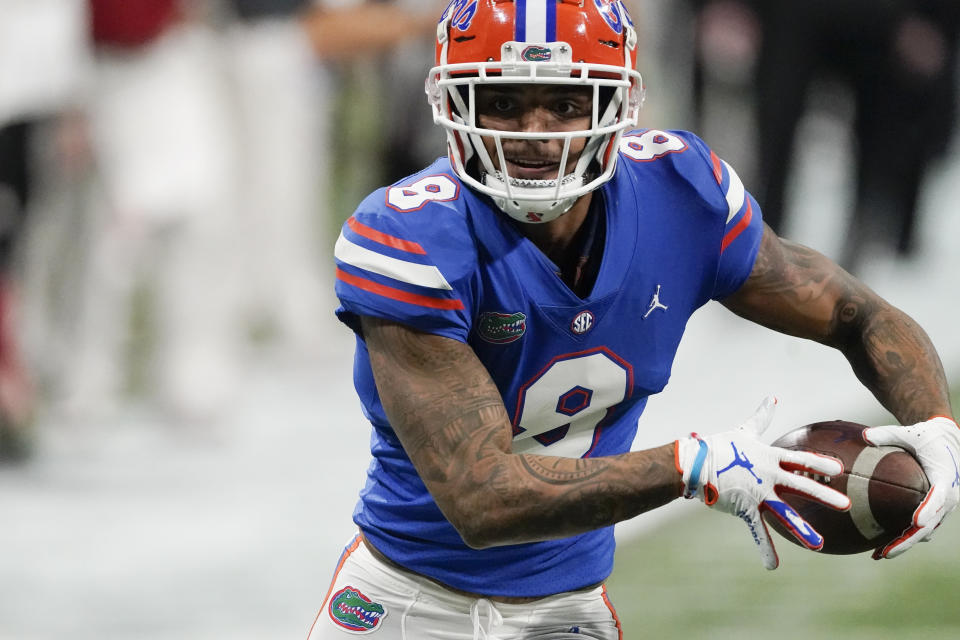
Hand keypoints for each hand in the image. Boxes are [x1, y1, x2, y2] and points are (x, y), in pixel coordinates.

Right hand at [675, 397, 850, 568]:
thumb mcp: (744, 431)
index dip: (820, 464)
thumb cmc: (719, 445)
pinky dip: (764, 548)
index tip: (839, 469)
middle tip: (845, 504)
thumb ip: (761, 417)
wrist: (695, 463)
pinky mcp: (744, 508)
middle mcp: (768, 476)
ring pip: (784, 513)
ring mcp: (757, 494)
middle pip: (801, 485)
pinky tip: (773, 565)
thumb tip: (772, 397)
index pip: (800, 460)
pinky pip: (757, 531)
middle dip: (824, 495)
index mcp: (770, 458)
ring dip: (802, 529)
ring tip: (819, 545)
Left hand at [862, 416, 959, 559]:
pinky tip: (882, 546)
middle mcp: (947, 497)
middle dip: (908, 540)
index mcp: (944, 477)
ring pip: (924, 531)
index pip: (938, 497)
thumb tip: (864, 435)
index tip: (916, 522)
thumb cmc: (927, 437)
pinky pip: (921, 528)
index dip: (928, 510)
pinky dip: (905, 537)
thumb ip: (887, 434)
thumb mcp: (910, 433)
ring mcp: (942, 507)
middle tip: (886, 552)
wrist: (949, 442)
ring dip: (904, 543)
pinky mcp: (935, 510)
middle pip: (929, 524)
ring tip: (879, 554)